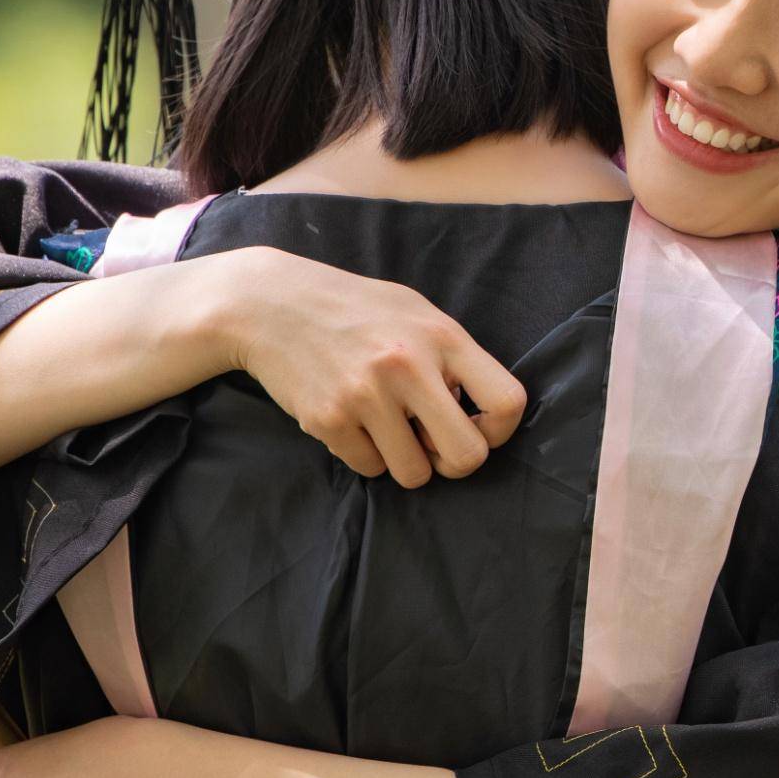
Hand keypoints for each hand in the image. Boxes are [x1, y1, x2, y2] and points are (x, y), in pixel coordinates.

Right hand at [187, 247, 526, 485]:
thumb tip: (477, 417)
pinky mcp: (328, 420)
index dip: (500, 430)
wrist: (269, 303)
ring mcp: (366, 395)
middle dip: (453, 462)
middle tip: (433, 445)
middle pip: (467, 457)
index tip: (478, 427)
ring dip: (405, 460)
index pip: (508, 403)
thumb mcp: (416, 313)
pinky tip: (351, 420)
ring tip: (387, 426)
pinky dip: (365, 454)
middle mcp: (408, 367)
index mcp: (443, 337)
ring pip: (414, 474)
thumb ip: (453, 359)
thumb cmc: (355, 310)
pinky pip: (369, 468)